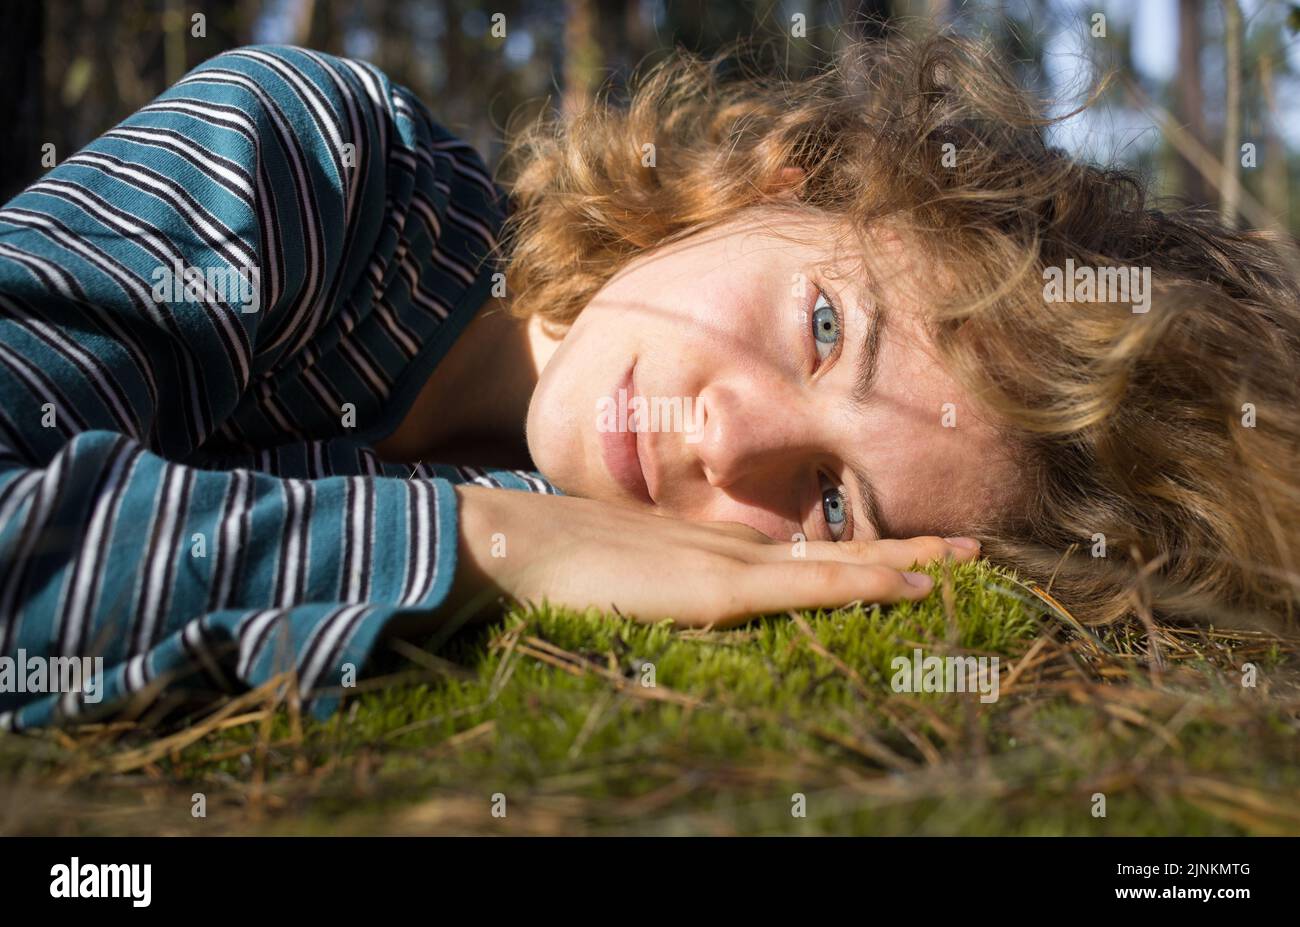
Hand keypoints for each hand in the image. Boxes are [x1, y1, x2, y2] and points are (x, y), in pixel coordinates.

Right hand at [449, 485, 980, 628]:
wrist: (513, 544)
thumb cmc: (552, 564)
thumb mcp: (616, 576)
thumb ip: (652, 585)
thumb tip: (665, 600)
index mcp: (711, 551)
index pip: (801, 552)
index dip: (858, 553)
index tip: (907, 556)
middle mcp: (733, 549)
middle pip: (835, 548)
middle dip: (904, 549)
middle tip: (969, 547)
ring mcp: (729, 564)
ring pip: (838, 563)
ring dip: (904, 563)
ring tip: (966, 560)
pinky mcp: (718, 588)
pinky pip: (809, 587)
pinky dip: (865, 584)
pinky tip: (912, 588)